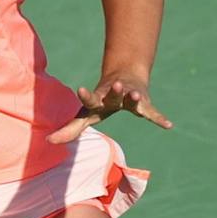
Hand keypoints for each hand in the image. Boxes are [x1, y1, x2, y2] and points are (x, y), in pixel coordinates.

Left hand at [48, 69, 172, 142]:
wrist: (125, 77)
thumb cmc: (102, 100)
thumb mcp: (87, 114)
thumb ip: (70, 128)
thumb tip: (48, 140)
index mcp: (99, 100)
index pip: (90, 98)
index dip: (85, 95)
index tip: (79, 88)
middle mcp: (115, 96)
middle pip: (114, 95)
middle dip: (114, 91)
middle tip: (114, 85)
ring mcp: (130, 98)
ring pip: (133, 97)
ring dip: (134, 97)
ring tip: (136, 96)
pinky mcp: (144, 103)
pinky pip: (153, 113)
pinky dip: (160, 119)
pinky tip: (168, 126)